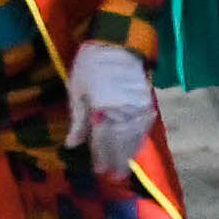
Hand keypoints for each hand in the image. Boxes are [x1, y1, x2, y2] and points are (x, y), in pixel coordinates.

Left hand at [62, 38, 154, 162]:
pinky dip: (140, 138)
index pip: (102, 141)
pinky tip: (136, 146)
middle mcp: (122, 112)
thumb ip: (77, 119)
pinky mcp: (147, 101)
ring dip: (130, 153)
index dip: (101, 158)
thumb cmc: (91, 63)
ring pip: (135, 137)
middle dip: (117, 161)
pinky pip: (145, 126)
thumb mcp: (77, 90)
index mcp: (102, 109)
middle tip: (114, 177)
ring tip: (125, 167)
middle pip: (120, 143)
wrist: (118, 41)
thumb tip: (72, 145)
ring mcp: (137, 107)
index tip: (99, 172)